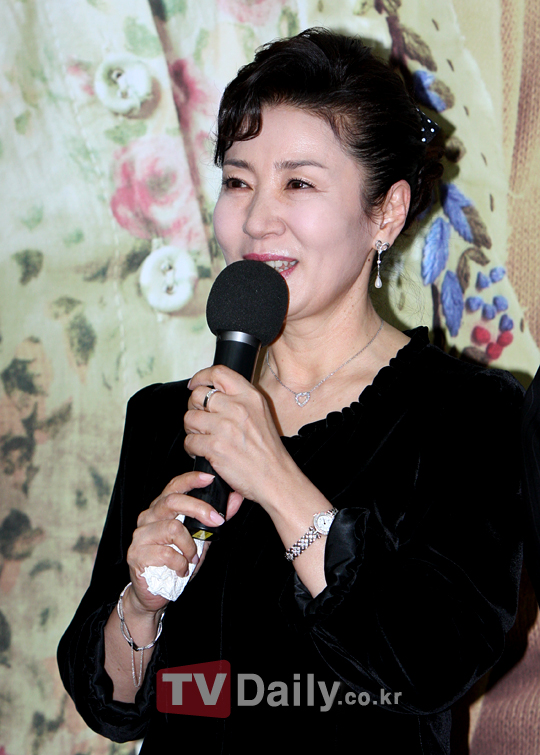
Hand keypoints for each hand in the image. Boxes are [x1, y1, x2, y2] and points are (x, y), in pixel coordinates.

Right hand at [126, 470, 242, 615]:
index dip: (191, 480)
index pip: (174, 486)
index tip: (210, 478)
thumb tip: (235, 499)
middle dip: (200, 509)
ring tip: (192, 557)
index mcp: (160, 509)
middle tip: (217, 521)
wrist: (153, 593)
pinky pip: (166, 553)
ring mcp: (140, 535)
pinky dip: (180, 563)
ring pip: (172, 528)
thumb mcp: (199, 539)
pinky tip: (181, 569)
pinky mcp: (136, 554)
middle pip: (173, 501)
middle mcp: (148, 518)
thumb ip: (212, 519)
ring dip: (190, 546)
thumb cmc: (176, 562)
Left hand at [185, 365, 292, 505]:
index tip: (195, 384)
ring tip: (202, 438)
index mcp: (250, 396)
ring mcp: (225, 427)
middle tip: (201, 421)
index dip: (201, 377)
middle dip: (194, 408)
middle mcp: (238, 408)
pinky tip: (202, 452)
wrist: (276, 478)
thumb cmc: (269, 451)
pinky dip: (192, 448)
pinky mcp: (215, 447)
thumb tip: (215, 393)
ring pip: (189, 418)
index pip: (218, 373)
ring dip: (192, 429)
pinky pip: (189, 441)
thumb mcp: (261, 414)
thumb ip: (240, 400)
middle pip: (198, 395)